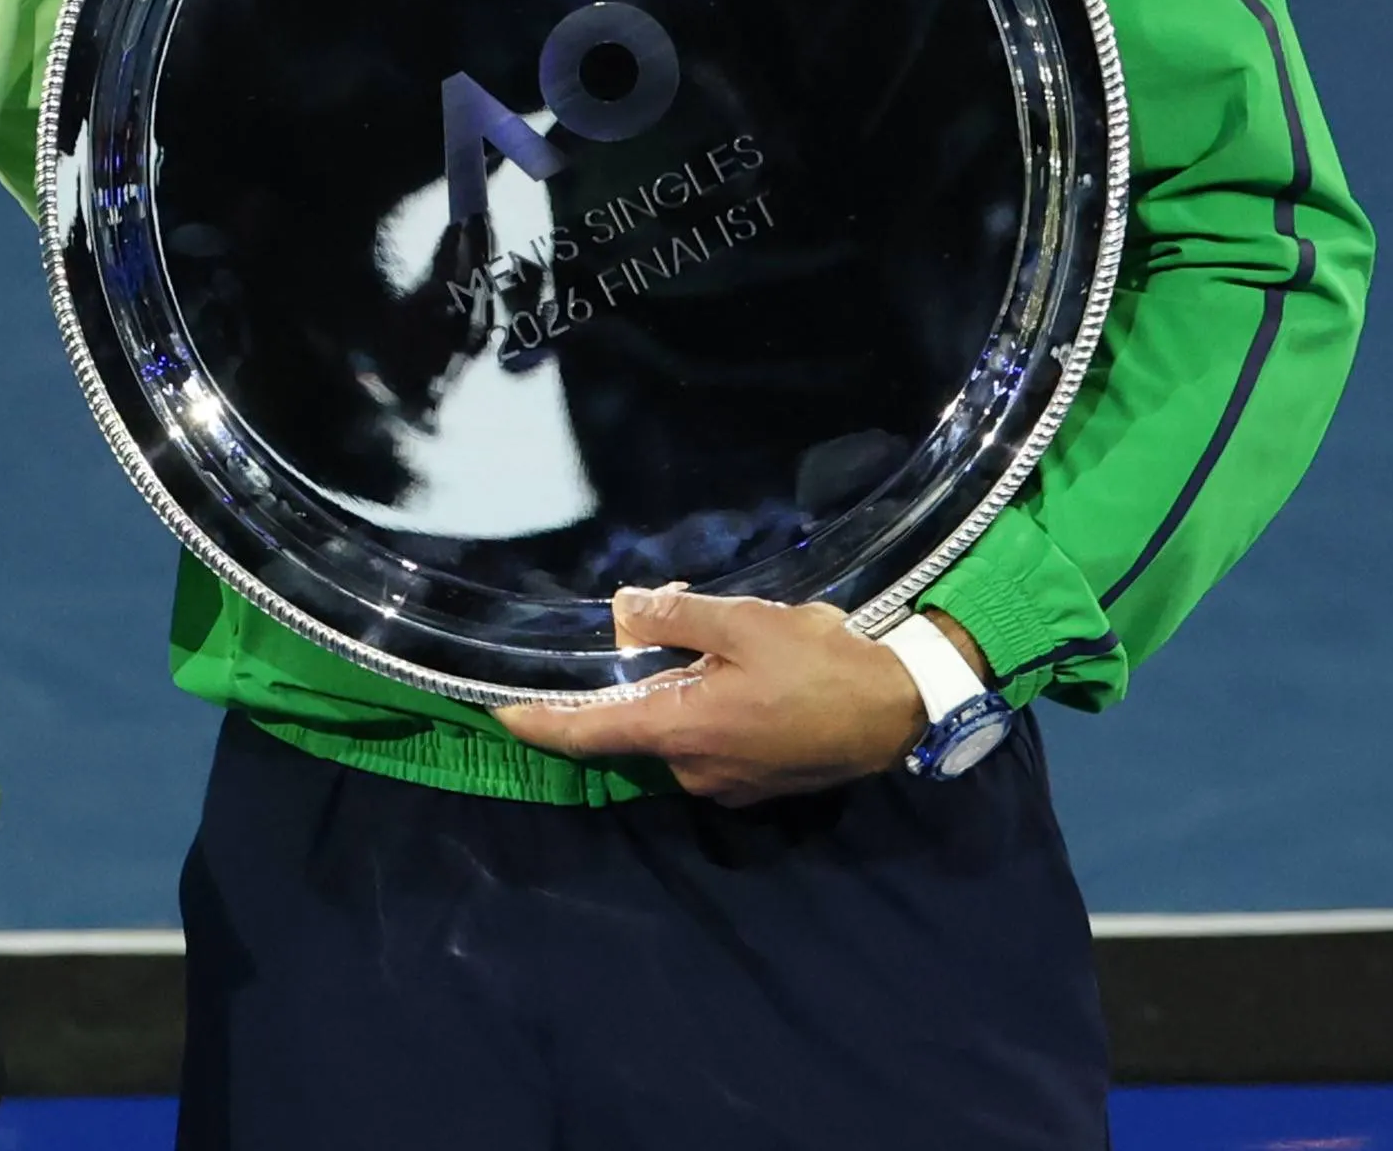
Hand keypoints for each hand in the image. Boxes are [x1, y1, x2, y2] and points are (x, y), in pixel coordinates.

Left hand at [490, 587, 987, 806]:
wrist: (901, 709)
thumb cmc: (820, 663)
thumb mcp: (744, 623)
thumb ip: (674, 617)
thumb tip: (622, 611)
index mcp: (679, 730)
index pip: (582, 734)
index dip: (532, 722)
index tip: (491, 709)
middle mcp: (692, 768)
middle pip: (631, 723)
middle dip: (629, 674)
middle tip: (663, 615)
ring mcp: (725, 782)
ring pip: (673, 728)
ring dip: (675, 685)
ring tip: (711, 630)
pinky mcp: (755, 781)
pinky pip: (707, 741)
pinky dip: (704, 704)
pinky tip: (736, 667)